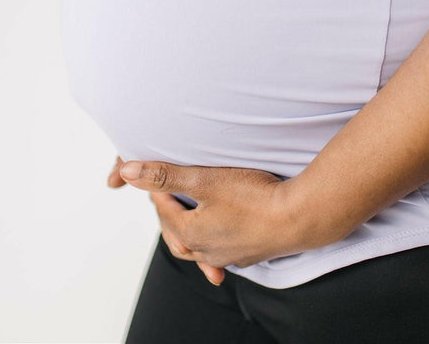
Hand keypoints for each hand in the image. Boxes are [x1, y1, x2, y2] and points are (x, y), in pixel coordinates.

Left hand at [118, 160, 328, 269]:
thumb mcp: (205, 180)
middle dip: (170, 214)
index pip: (164, 211)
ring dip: (189, 235)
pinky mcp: (252, 254)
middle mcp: (207, 251)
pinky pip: (223, 255)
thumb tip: (127, 173)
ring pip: (199, 248)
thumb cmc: (255, 197)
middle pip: (178, 234)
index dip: (158, 190)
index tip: (157, 172)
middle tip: (166, 196)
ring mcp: (230, 256)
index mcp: (191, 233)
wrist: (302, 217)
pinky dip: (214, 248)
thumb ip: (165, 176)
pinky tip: (220, 246)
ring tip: (185, 227)